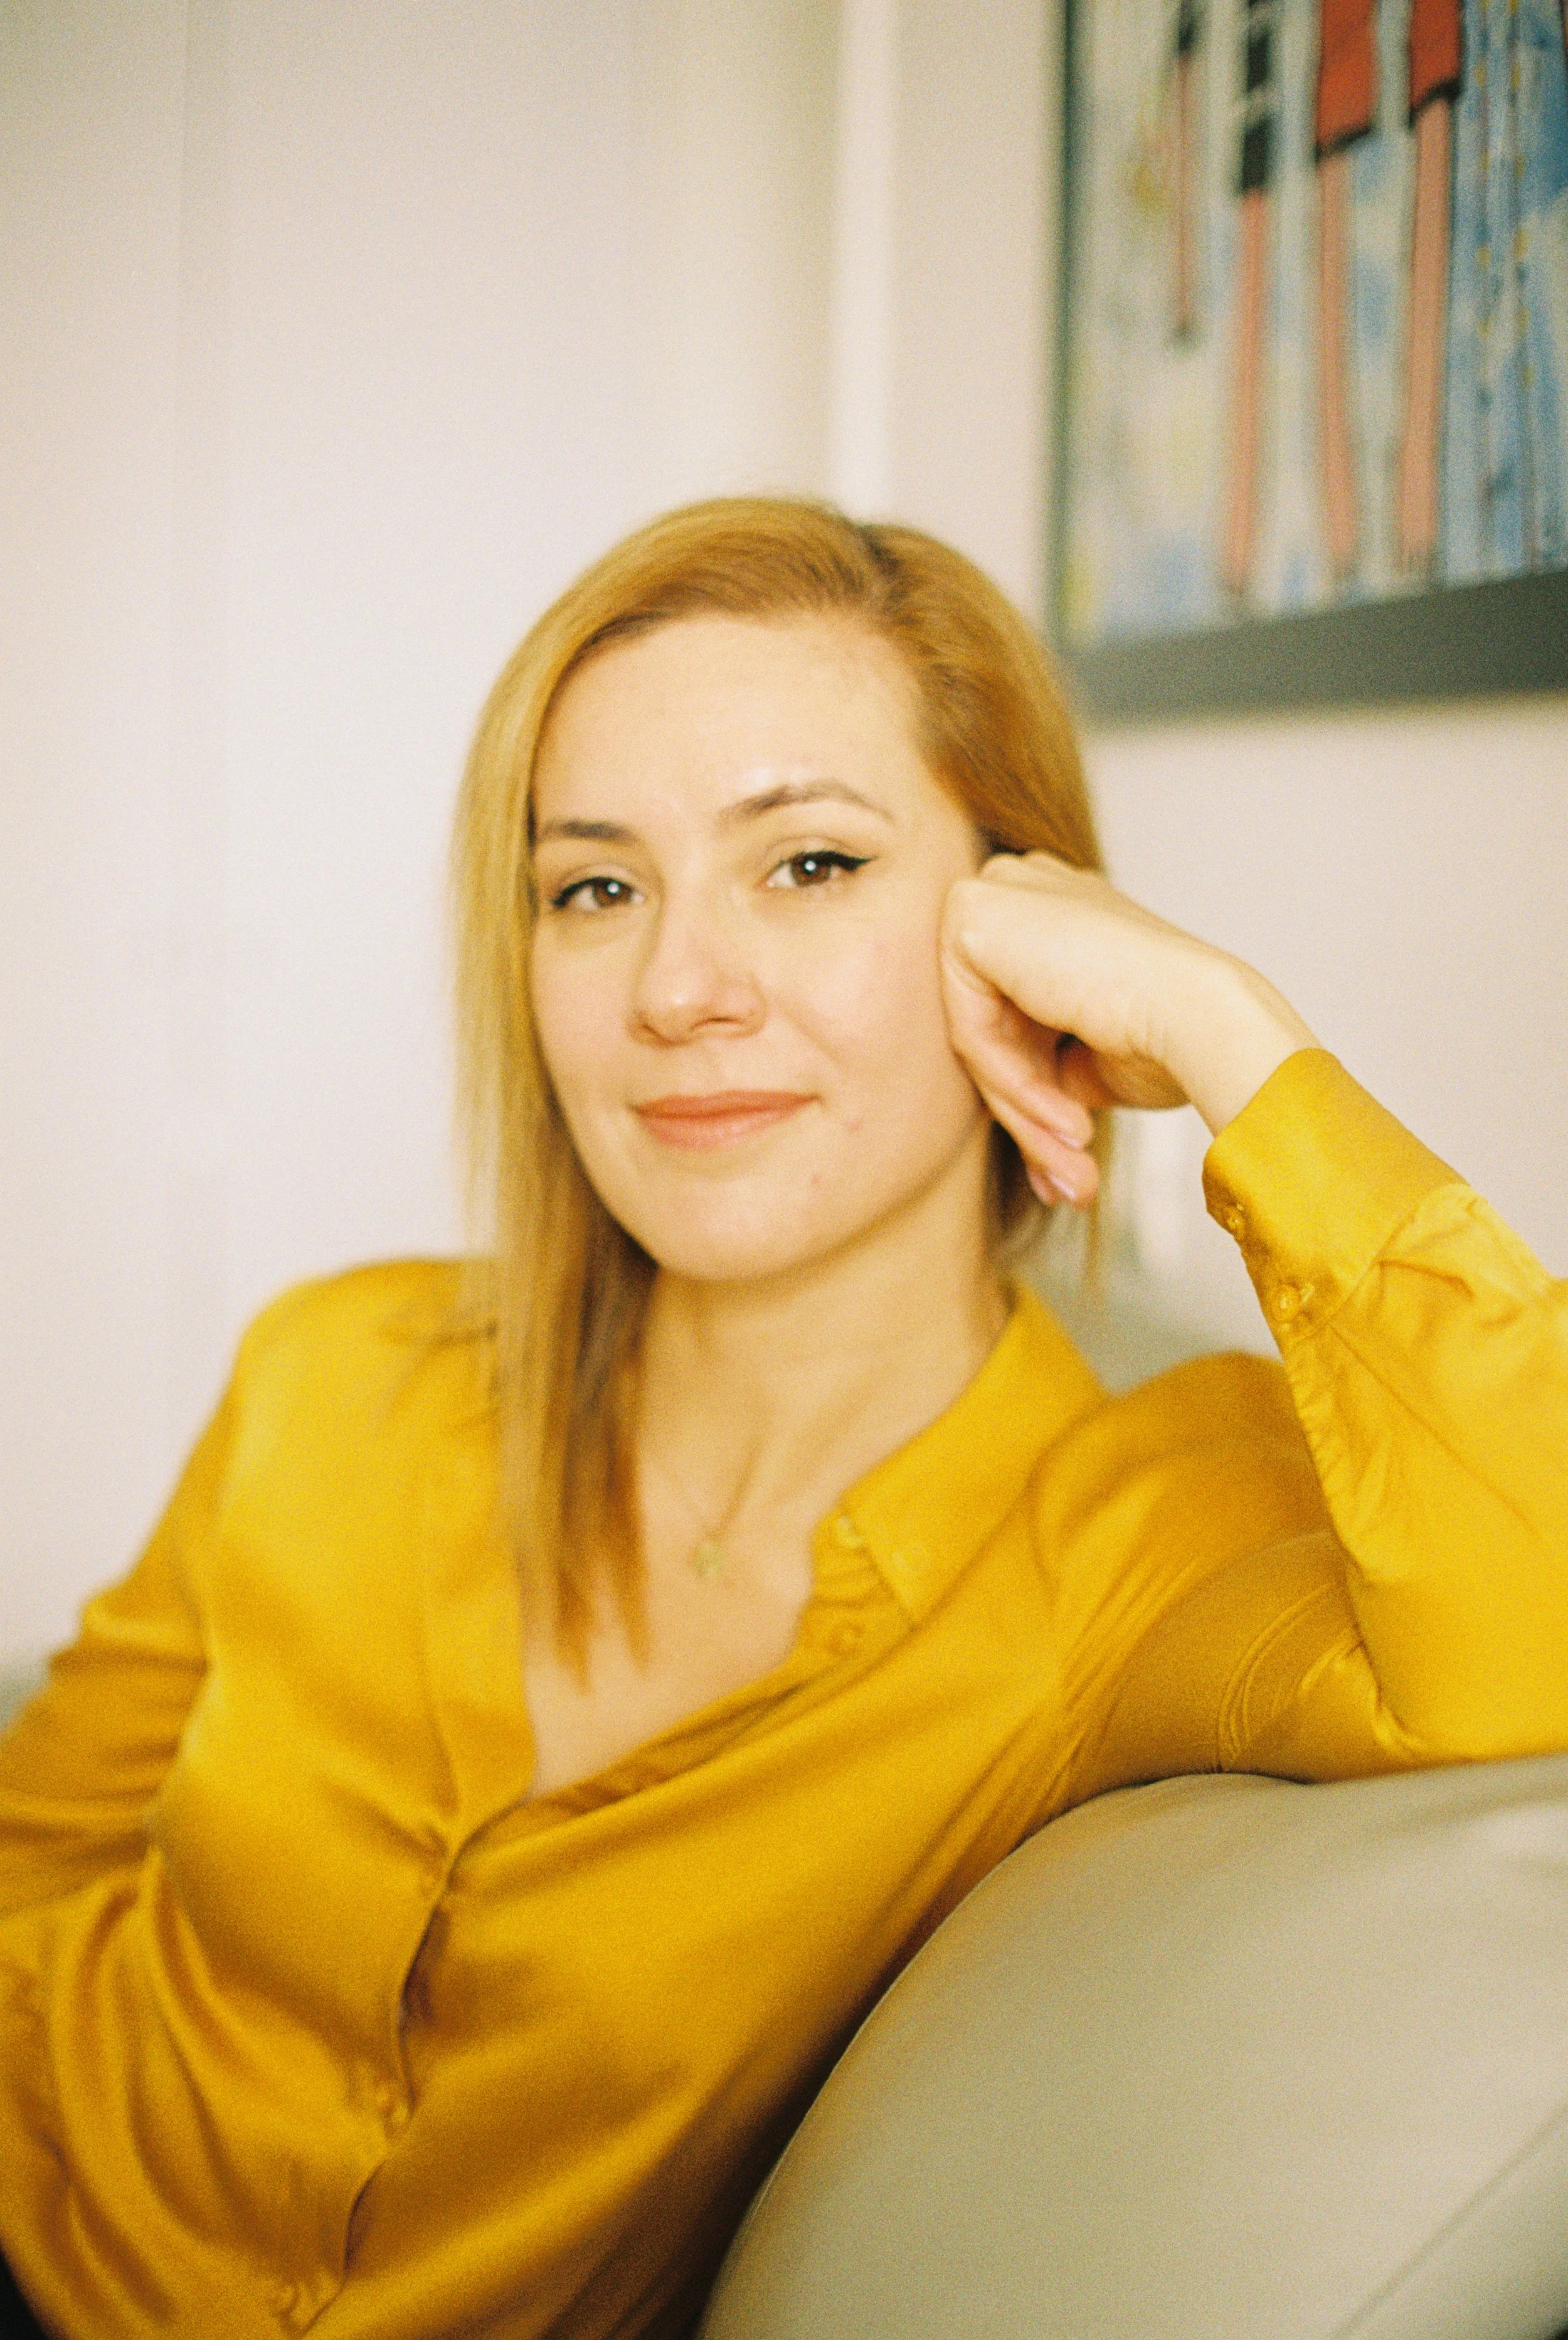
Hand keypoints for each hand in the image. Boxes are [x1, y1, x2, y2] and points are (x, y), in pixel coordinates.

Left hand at [940, 854, 1318, 1205]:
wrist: (1203, 1017)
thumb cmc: (1169, 1039)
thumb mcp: (1088, 1060)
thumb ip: (1038, 1066)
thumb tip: (1017, 1114)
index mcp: (1055, 911)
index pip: (1014, 1015)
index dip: (1036, 1090)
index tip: (1071, 1150)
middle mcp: (1024, 892)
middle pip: (993, 1027)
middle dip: (1027, 1111)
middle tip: (1069, 1177)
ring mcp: (996, 895)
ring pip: (980, 1037)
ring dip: (1028, 1112)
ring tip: (1074, 1166)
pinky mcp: (971, 916)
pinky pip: (971, 1030)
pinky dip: (1014, 1085)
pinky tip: (1068, 1120)